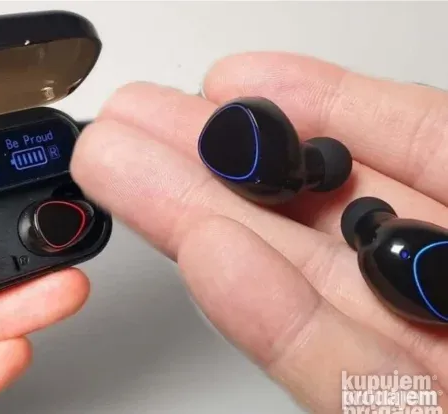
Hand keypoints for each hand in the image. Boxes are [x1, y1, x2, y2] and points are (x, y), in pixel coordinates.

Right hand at [71, 52, 447, 411]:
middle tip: (136, 126)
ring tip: (124, 174)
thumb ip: (439, 155)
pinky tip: (202, 256)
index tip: (235, 82)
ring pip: (306, 291)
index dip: (321, 106)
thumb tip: (340, 136)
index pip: (413, 151)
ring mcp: (428, 364)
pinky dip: (267, 319)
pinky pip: (336, 376)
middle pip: (325, 218)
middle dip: (221, 162)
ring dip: (204, 226)